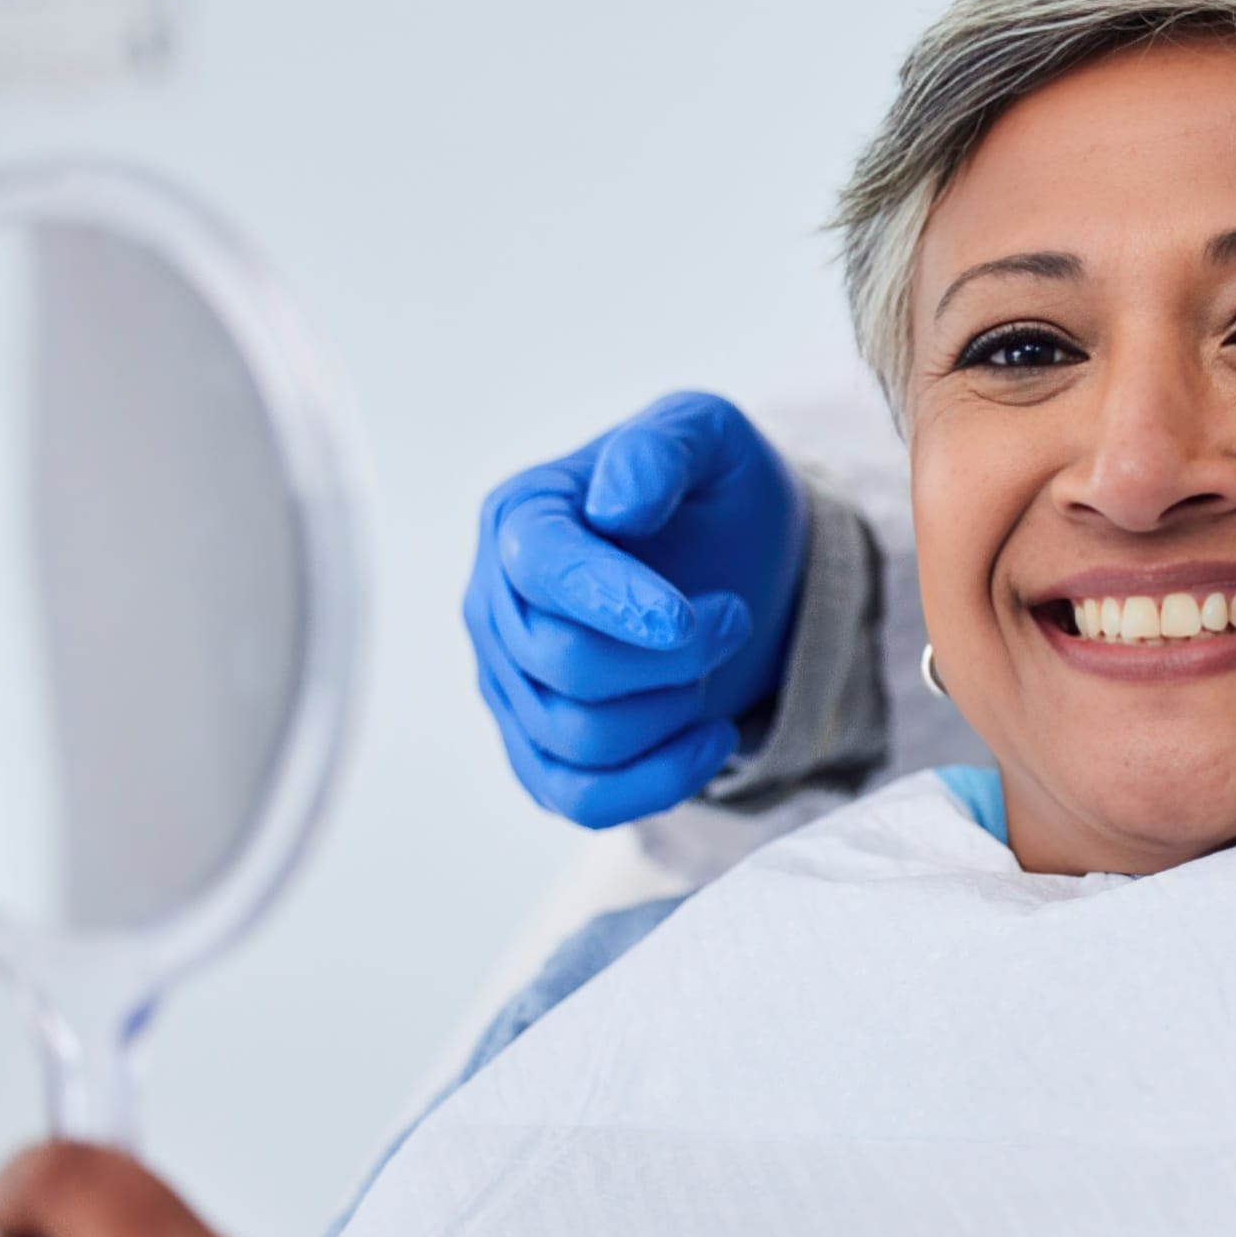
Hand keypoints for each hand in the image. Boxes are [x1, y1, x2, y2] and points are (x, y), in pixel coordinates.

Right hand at [466, 391, 808, 827]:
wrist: (741, 565)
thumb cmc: (715, 494)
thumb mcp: (708, 435)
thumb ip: (661, 447)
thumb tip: (615, 505)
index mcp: (520, 515)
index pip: (539, 568)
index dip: (611, 599)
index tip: (685, 619)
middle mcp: (494, 604)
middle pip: (562, 662)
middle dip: (671, 655)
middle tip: (731, 616)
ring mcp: (510, 685)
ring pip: (577, 737)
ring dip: (674, 709)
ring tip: (718, 661)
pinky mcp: (540, 751)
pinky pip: (580, 800)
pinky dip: (658, 782)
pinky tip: (714, 738)